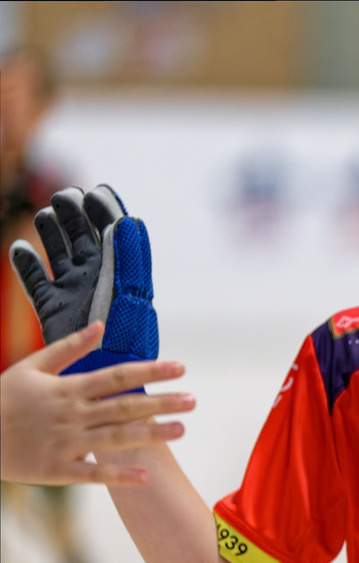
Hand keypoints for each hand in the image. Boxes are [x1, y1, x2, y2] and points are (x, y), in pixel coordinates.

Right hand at [0, 321, 194, 485]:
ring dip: (150, 435)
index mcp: (68, 388)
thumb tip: (101, 325)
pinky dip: (118, 474)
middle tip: (193, 400)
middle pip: (124, 406)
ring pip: (115, 438)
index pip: (118, 376)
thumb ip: (70, 347)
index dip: (151, 372)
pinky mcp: (56, 470)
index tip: (181, 368)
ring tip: (182, 430)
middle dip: (161, 403)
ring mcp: (65, 443)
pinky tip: (145, 475)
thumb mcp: (33, 366)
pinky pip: (92, 473)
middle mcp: (72, 415)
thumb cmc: (3, 397)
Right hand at [9, 185, 158, 377]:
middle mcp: (95, 277)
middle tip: (65, 195)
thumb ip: (128, 255)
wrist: (107, 365)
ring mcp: (72, 290)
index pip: (111, 233)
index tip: (96, 192)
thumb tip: (128, 221)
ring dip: (50, 233)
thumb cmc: (128, 331)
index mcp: (118, 271)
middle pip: (82, 238)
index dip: (104, 211)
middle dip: (74, 215)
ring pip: (58, 253)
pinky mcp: (52, 307)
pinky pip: (35, 281)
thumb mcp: (131, 289)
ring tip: (45, 214)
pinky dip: (26, 264)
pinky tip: (18, 248)